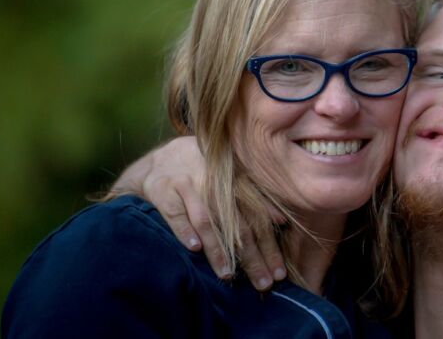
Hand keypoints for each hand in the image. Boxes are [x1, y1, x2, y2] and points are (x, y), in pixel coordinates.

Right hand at [112, 137, 286, 289]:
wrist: (162, 159)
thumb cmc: (204, 174)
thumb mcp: (231, 180)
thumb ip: (256, 198)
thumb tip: (281, 221)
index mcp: (236, 181)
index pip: (258, 219)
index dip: (270, 247)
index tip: (279, 273)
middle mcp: (215, 182)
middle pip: (237, 224)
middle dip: (251, 256)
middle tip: (262, 283)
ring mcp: (189, 184)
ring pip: (206, 220)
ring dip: (218, 249)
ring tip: (227, 273)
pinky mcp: (163, 189)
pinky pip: (175, 213)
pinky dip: (185, 230)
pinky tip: (194, 248)